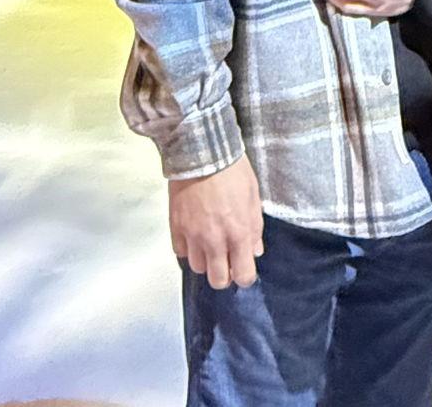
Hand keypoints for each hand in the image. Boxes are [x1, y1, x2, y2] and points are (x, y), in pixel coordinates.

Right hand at [169, 158, 263, 289]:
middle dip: (224, 274)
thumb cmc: (232, 170)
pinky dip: (187, 247)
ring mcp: (192, 235)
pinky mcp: (175, 227)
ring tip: (208, 243)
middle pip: (218, 280)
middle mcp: (215, 240)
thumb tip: (254, 250)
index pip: (244, 276)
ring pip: (197, 268)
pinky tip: (193, 234)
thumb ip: (255, 227)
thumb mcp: (253, 196)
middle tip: (225, 258)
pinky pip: (180, 252)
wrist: (202, 150)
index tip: (243, 266)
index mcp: (238, 233)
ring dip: (205, 259)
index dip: (245, 275)